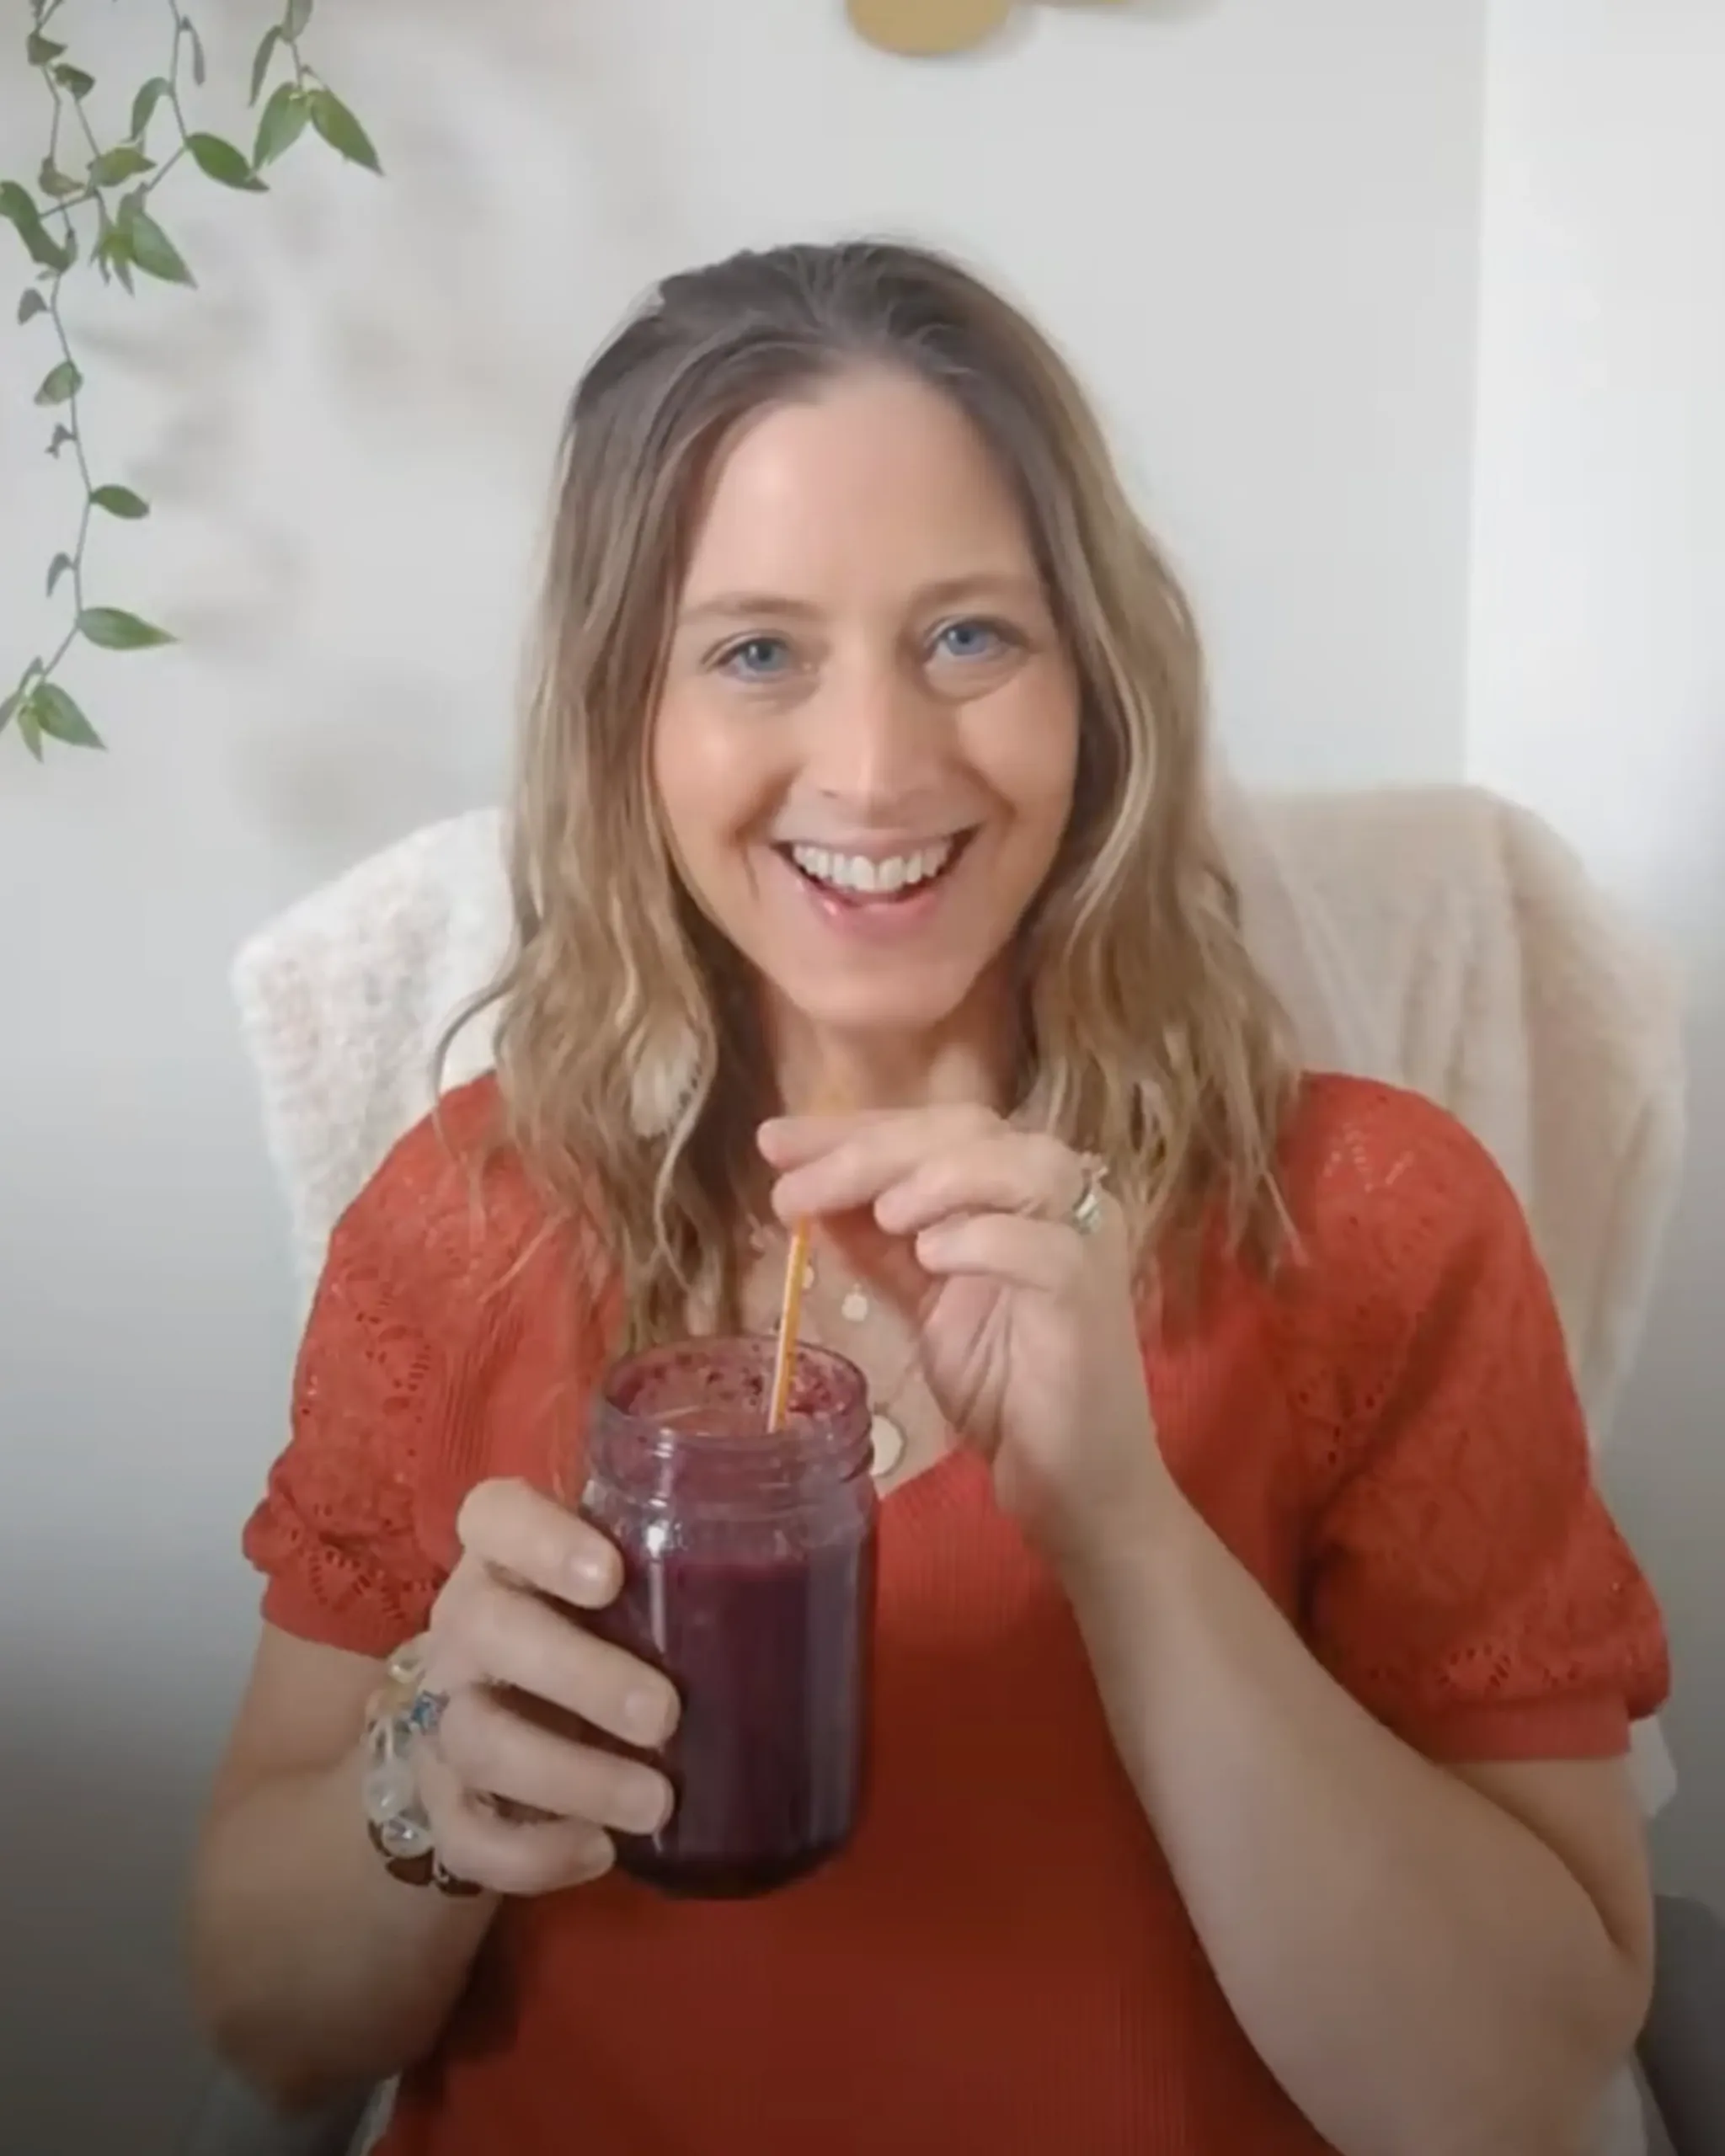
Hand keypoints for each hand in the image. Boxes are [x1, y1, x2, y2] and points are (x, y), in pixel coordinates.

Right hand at [409, 1479, 679, 1895]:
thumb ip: (690, 1574)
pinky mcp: (441, 1799)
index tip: (610, 1574)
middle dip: (578, 1673)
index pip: (494, 1515)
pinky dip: (532, 1854)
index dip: (540, 1538)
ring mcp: (446, 1712)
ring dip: (570, 1774)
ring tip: (657, 1804)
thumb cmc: (606, 1635)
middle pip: (489, 1629)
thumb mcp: (639, 1592)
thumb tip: (826, 1577)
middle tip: (666, 1714)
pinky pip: (464, 1833)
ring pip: (476, 1737)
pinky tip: (601, 1854)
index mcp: (511, 1556)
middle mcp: (467, 1623)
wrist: (512, 1727)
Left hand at [760, 1105, 1173, 1559]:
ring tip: (877, 1213)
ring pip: (1020, 1167)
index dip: (853, 1129)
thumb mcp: (924, 1302)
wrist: (1074, 1484)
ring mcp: (1085, 1241)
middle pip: (970, 1131)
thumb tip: (805, 1190)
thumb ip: (878, 1245)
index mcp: (1017, 1189)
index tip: (775, 1142)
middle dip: (872, 1148)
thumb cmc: (1006, 1389)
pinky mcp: (1092, 1296)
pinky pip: (1043, 1247)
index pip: (934, 1129)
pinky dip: (980, 1240)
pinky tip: (929, 1256)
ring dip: (937, 1178)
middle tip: (793, 1181)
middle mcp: (1060, 1198)